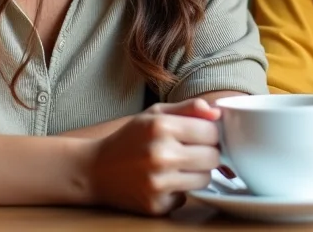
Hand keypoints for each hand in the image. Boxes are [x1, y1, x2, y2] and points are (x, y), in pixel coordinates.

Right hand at [86, 98, 221, 215]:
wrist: (96, 170)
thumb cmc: (129, 139)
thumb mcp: (154, 114)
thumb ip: (188, 108)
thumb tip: (217, 113)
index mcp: (161, 127)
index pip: (211, 131)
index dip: (209, 133)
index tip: (199, 135)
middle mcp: (160, 155)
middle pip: (213, 157)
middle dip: (207, 153)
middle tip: (191, 152)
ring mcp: (158, 183)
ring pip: (205, 180)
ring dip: (196, 173)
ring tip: (178, 166)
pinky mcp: (156, 205)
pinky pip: (186, 197)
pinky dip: (178, 190)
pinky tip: (163, 182)